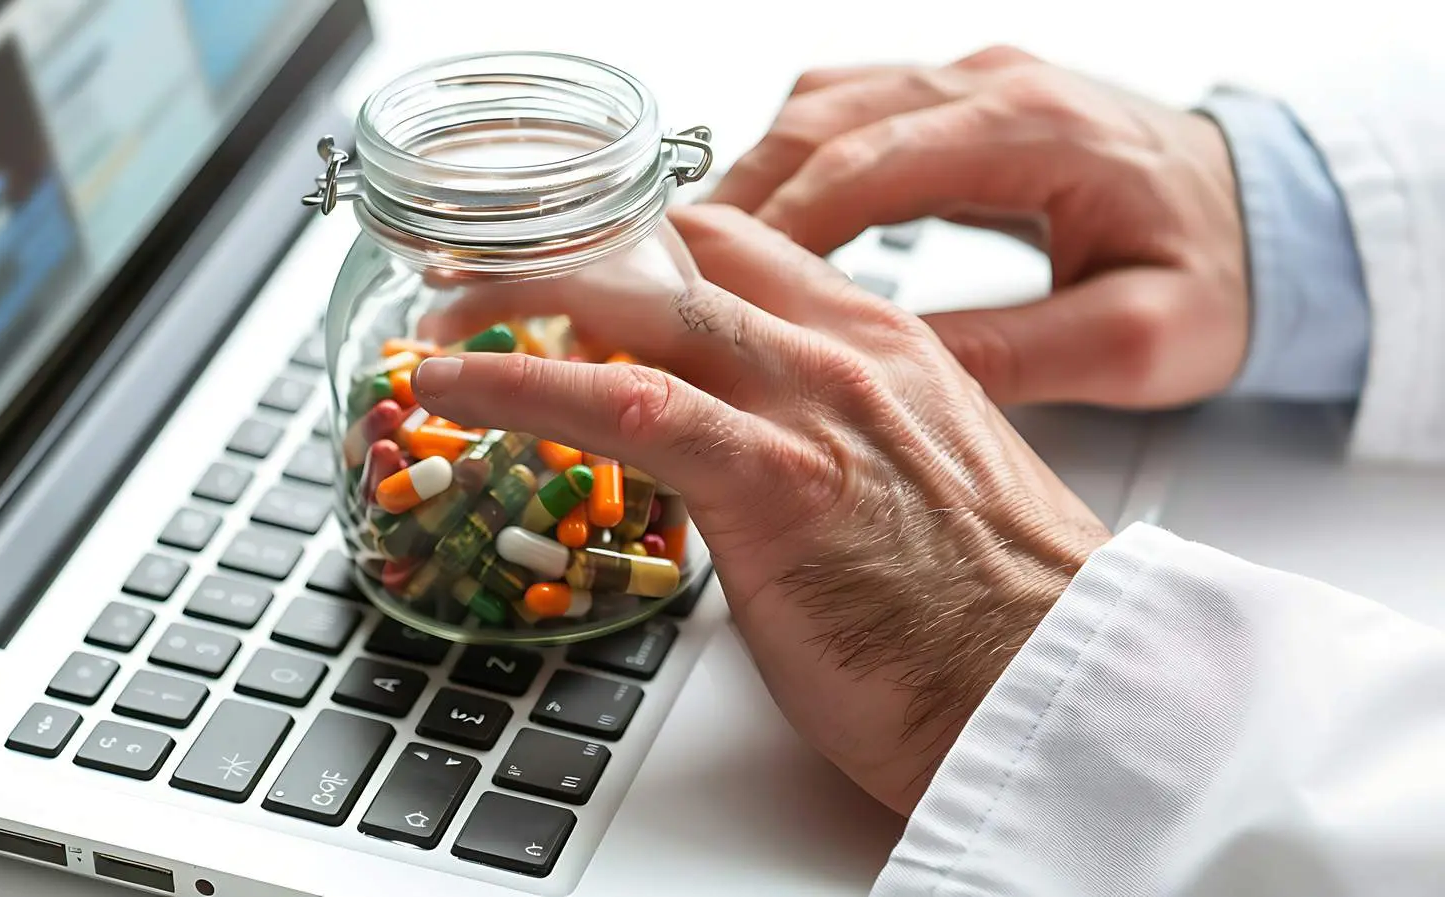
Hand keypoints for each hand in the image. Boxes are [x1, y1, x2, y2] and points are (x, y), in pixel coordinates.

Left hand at [412, 205, 1111, 813]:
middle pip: (681, 259)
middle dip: (571, 263)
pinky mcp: (778, 483)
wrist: (1053, 691)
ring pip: (642, 309)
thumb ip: (835, 446)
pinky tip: (455, 388)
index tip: (583, 275)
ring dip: (522, 311)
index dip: (647, 253)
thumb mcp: (920, 488)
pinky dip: (522, 387)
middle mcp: (847, 353)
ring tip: (442, 334)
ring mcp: (814, 408)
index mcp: (886, 347)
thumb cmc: (992, 617)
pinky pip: (625, 403)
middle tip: (487, 291)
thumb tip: (753, 465)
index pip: (744, 252)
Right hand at [710, 46, 1247, 408]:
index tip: (708, 284)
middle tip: (670, 274)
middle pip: (824, 119)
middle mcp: (993, 84)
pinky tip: (764, 226)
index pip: (868, 163)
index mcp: (1034, 130)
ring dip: (757, 176)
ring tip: (700, 259)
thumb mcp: (1138, 338)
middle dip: (740, 197)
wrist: (1272, 219)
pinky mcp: (964, 99)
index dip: (777, 223)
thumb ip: (1020, 351)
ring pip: (825, 106)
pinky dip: (793, 164)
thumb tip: (895, 373)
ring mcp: (975, 81)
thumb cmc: (1216, 275)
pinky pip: (850, 111)